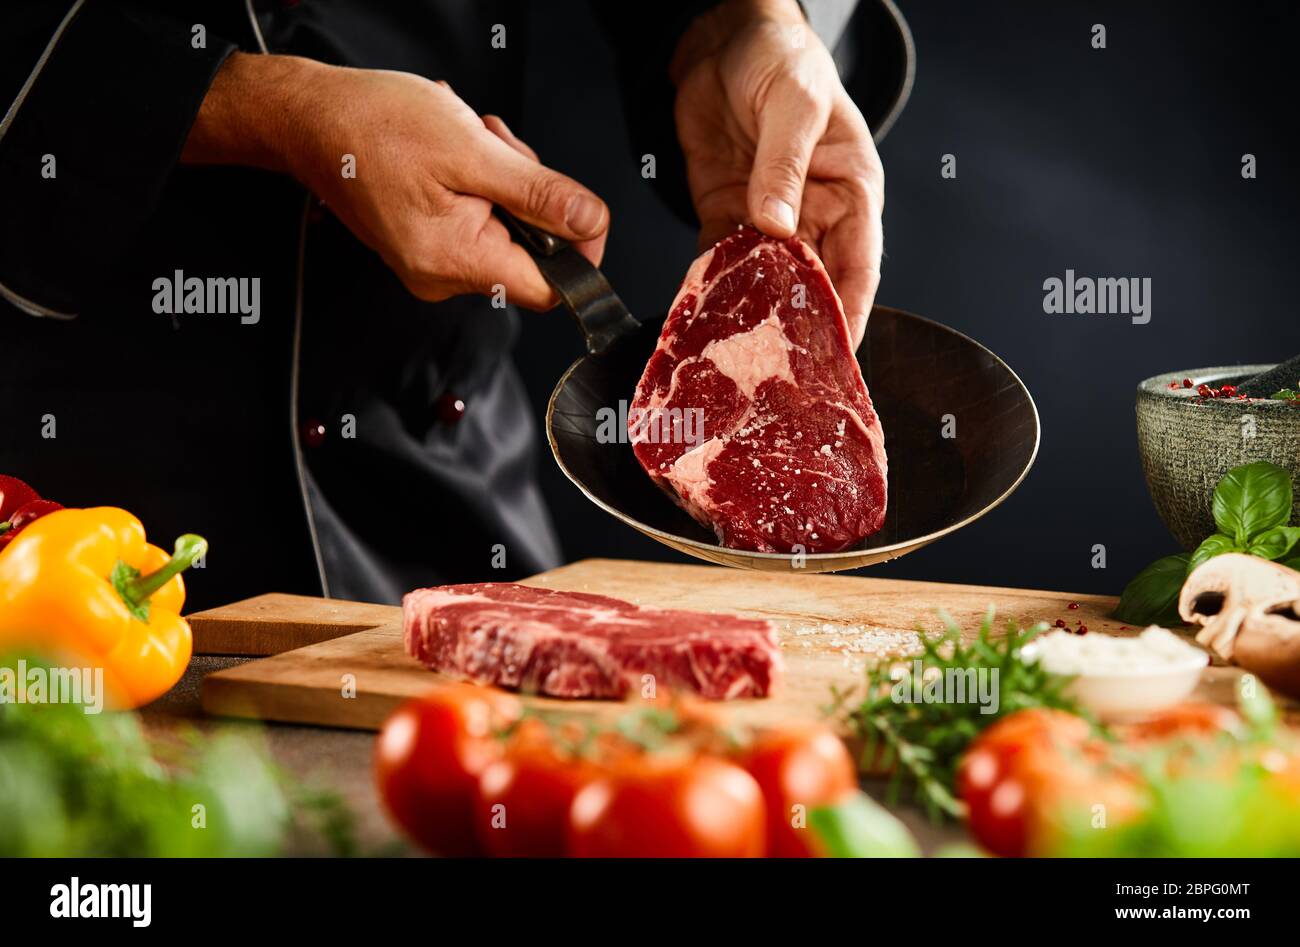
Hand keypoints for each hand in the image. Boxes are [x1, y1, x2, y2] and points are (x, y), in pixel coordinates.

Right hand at [182, 52, 607, 309]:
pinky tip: (456, 154)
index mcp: (458, 261)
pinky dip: (478, 185)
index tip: (578, 212)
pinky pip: (476, 223)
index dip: (579, 254)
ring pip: (505, 232)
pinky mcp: (424, 245)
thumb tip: (590, 224)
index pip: (550, 290)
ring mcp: (431, 264)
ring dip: (503, 181)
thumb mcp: (475, 152)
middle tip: (502, 148)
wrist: (309, 119)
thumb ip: (541, 195)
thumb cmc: (375, 127)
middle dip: (531, 196)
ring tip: (472, 142)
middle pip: (529, 255)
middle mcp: (442, 277)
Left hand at [672, 0, 882, 344]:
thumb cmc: (783, 60)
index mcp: (851, 193)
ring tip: (736, 360)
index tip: (836, 357)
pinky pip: (722, 262)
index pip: (858, 268)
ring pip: (765, 283)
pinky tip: (701, 316)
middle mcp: (814, 217)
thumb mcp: (794, 105)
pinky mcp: (727, 216)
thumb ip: (785, 165)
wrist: (726, 40)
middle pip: (811, 287)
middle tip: (778, 374)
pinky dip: (712, 289)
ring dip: (751, 318)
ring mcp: (769, 222)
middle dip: (797, 331)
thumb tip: (777, 226)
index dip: (849, 315)